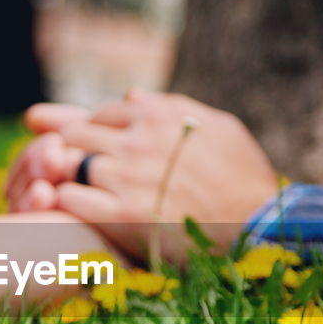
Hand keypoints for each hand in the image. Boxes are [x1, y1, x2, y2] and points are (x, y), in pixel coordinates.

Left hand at [6, 91, 279, 262]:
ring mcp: (127, 177)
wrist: (260, 228)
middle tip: (63, 172)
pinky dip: (63, 202)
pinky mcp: (120, 215)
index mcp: (160, 115)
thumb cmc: (246, 179)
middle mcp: (138, 140)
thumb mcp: (220, 128)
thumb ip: (174, 107)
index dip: (92, 131)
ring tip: (65, 193)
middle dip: (69, 151)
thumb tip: (132, 95)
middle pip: (77, 134)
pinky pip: (69, 198)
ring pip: (68, 164)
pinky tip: (71, 213)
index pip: (103, 113)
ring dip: (62, 177)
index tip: (90, 149)